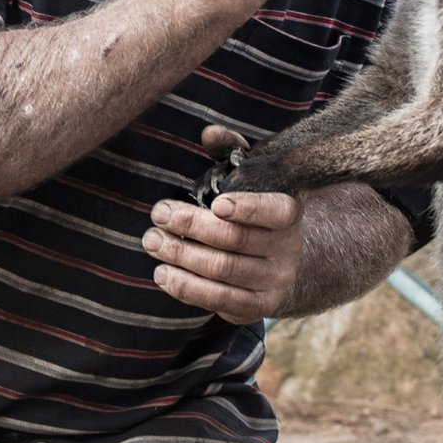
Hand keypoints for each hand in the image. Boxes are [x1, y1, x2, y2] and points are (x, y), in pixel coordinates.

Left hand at [146, 126, 304, 322]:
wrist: (289, 266)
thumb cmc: (257, 215)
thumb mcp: (252, 179)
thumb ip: (230, 153)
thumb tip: (208, 134)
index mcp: (290, 215)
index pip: (275, 212)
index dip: (248, 209)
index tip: (216, 203)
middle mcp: (288, 251)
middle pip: (236, 241)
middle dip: (192, 226)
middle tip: (158, 214)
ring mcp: (274, 282)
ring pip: (222, 270)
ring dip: (181, 256)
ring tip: (152, 241)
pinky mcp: (256, 308)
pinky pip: (218, 300)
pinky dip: (186, 288)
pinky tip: (162, 274)